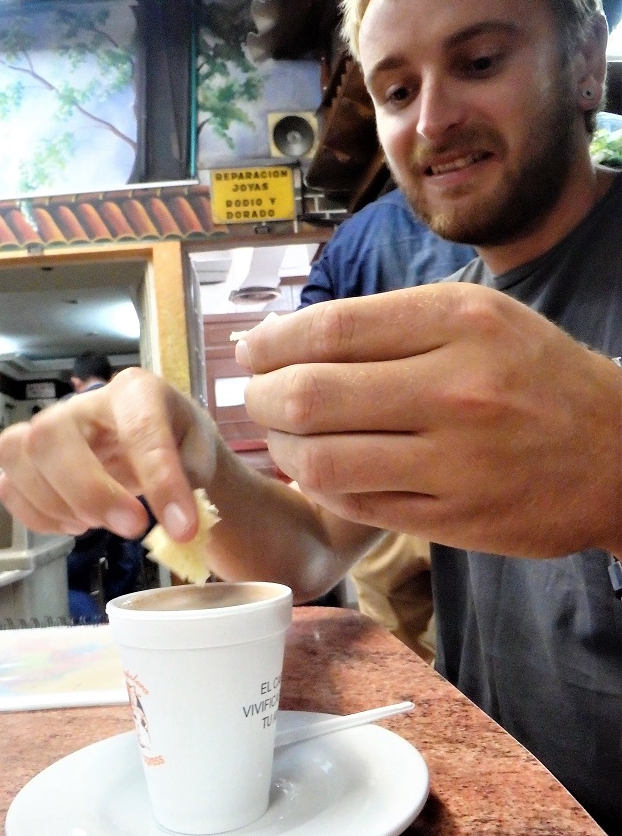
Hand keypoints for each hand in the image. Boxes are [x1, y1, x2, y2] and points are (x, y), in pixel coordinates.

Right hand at [0, 368, 217, 541]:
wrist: (163, 444)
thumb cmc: (180, 445)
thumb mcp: (201, 455)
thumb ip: (190, 482)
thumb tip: (174, 525)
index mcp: (136, 390)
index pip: (139, 428)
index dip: (160, 481)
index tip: (182, 527)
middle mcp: (84, 402)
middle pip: (52, 436)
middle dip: (90, 492)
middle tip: (133, 527)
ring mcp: (50, 426)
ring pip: (18, 455)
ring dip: (58, 504)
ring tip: (100, 523)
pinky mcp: (30, 459)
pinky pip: (9, 487)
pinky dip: (39, 517)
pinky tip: (78, 524)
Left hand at [237, 283, 621, 557]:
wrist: (617, 452)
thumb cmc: (535, 374)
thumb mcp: (479, 317)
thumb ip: (390, 323)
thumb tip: (287, 337)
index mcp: (460, 321)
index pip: (332, 328)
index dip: (272, 342)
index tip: (249, 350)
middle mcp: (457, 388)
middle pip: (313, 394)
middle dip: (262, 397)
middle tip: (256, 395)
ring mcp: (457, 461)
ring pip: (323, 460)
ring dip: (282, 448)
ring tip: (280, 435)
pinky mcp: (455, 518)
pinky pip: (356, 505)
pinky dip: (320, 486)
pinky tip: (318, 468)